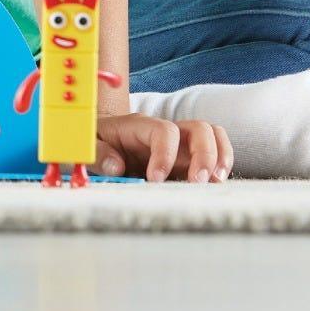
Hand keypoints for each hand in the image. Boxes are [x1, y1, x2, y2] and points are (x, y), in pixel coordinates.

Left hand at [96, 111, 233, 182]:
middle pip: (198, 128)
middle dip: (204, 155)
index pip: (164, 131)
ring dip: (219, 158)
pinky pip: (213, 153)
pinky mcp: (186, 159)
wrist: (102, 138)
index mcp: (140, 125)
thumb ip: (99, 154)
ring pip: (212, 136)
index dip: (165, 155)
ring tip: (214, 182)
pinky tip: (214, 184)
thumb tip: (117, 167)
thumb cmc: (97, 140)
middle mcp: (165, 131)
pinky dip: (221, 166)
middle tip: (197, 183)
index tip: (155, 180)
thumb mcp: (88, 145)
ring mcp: (179, 144)